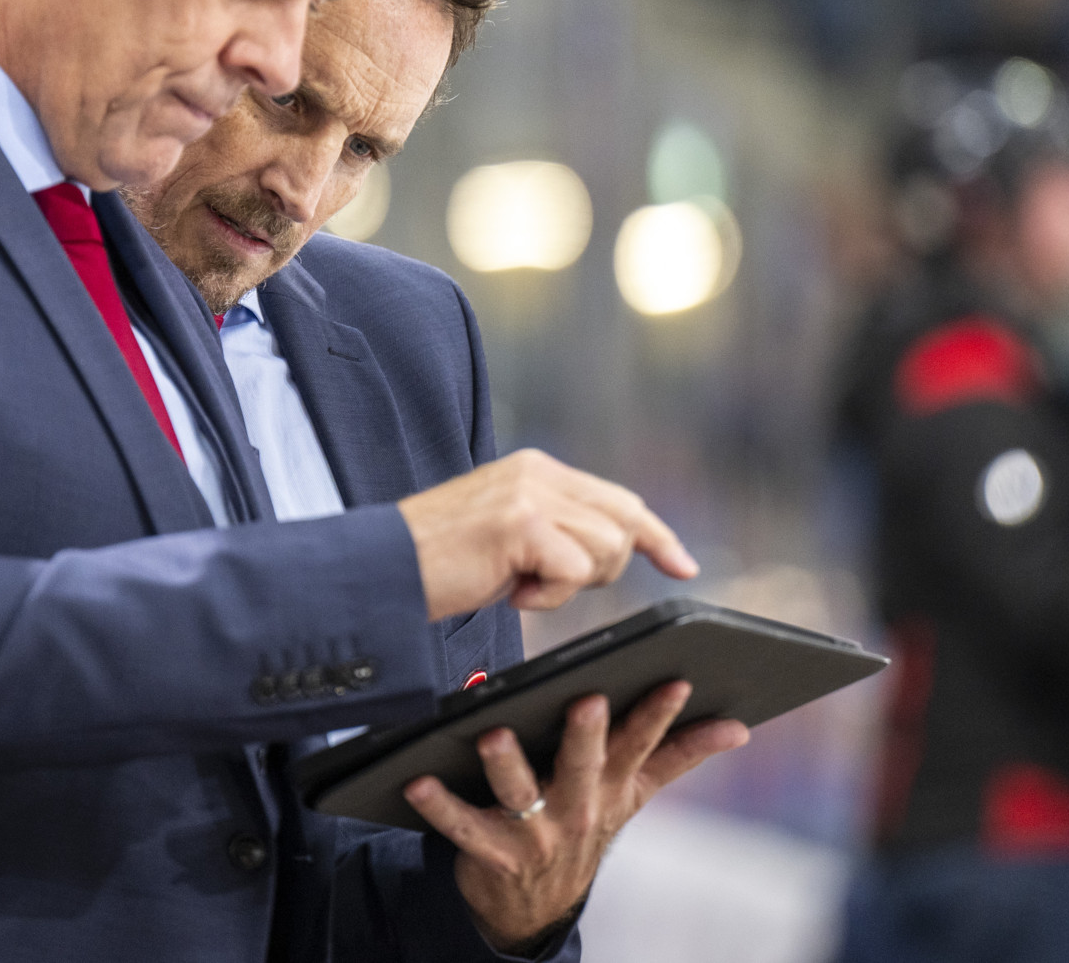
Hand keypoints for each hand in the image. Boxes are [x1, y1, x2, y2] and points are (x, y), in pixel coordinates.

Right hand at [397, 449, 697, 620]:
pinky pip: (573, 572)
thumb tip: (609, 550)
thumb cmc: (438, 566)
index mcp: (537, 470)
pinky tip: (508, 591)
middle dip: (606, 568)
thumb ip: (556, 530)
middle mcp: (538, 473)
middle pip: (623, 524)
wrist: (384, 570)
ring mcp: (530, 495)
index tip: (684, 567)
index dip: (657, 536)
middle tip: (546, 586)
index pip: (618, 500)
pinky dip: (547, 598)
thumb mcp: (509, 537)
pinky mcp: (521, 523)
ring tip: (517, 583)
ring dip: (569, 584)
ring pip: (606, 548)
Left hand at [402, 681, 748, 951]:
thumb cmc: (585, 821)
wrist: (535, 903)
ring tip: (491, 733)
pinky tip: (417, 779)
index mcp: (612, 786)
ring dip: (506, 763)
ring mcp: (534, 832)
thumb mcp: (635, 792)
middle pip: (584, 765)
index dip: (659, 714)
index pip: (641, 744)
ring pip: (520, 792)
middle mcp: (577, 808)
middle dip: (587, 736)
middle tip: (586, 700)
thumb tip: (738, 727)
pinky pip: (461, 825)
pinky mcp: (490, 850)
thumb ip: (682, 754)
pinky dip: (438, 804)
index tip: (675, 679)